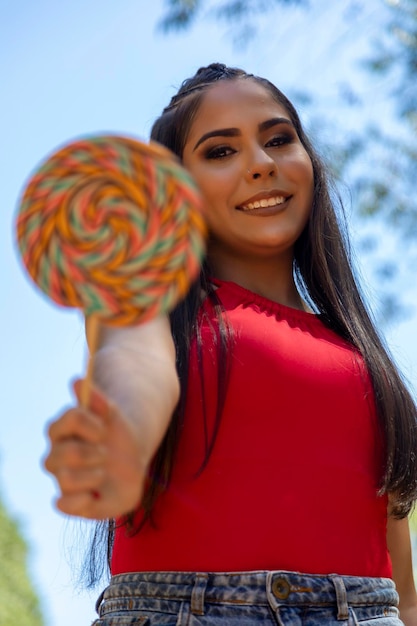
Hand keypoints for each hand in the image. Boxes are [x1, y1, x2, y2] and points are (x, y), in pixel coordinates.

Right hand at [44, 379, 147, 518]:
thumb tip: (77, 380)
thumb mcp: (113, 416)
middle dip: (93, 453)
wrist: (131, 461)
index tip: (104, 429)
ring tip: (104, 472)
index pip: (68, 420)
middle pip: (64, 454)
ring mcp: (62, 478)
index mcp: (62, 430)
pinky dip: (79, 501)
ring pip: (64, 479)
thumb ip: (97, 400)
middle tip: (106, 453)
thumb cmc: (117, 435)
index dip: (88, 424)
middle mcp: (56, 455)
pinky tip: (95, 493)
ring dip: (93, 475)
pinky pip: (62, 505)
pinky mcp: (72, 501)